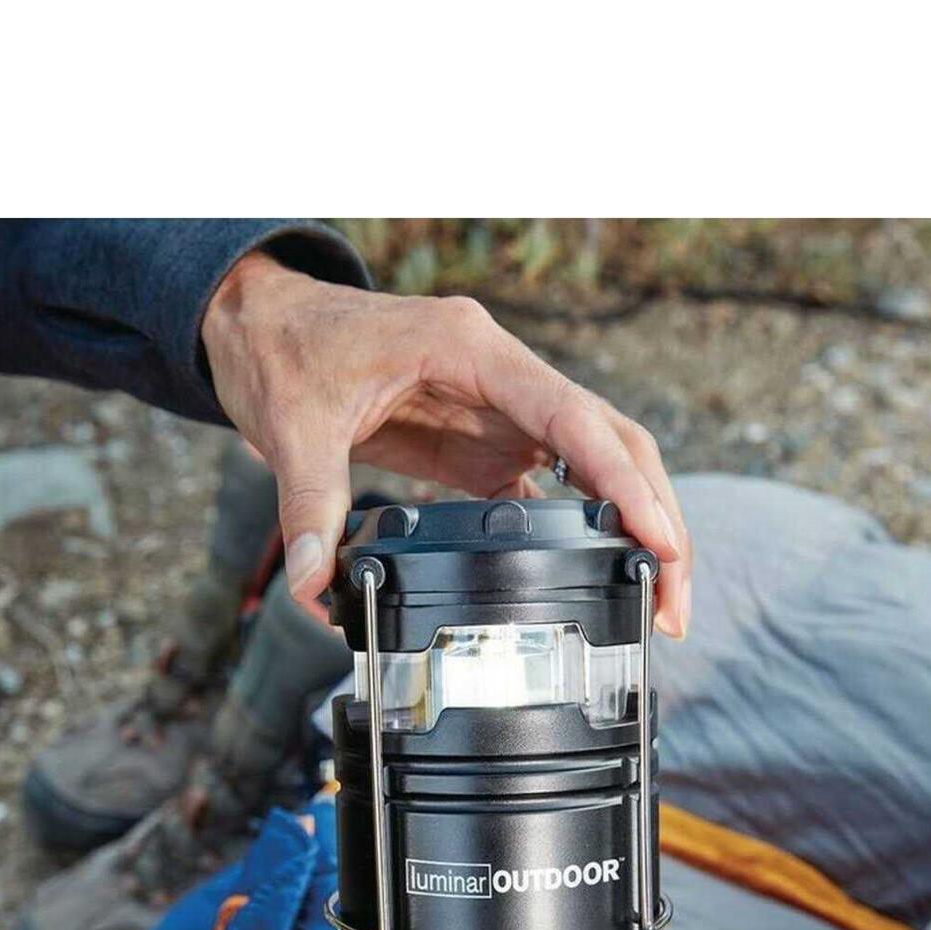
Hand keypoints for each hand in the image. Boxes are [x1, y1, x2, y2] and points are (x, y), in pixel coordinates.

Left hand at [201, 251, 691, 637]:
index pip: (572, 416)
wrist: (259, 326)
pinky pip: (546, 486)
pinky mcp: (479, 441)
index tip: (660, 541)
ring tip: (651, 603)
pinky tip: (595, 580)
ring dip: (627, 529)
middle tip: (671, 602)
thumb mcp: (292, 427)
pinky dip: (578, 533)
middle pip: (608, 442)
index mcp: (469, 350)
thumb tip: (315, 587)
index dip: (624, 482)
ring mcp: (495, 409)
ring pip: (591, 466)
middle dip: (652, 517)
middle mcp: (498, 376)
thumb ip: (310, 507)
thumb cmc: (283, 349)